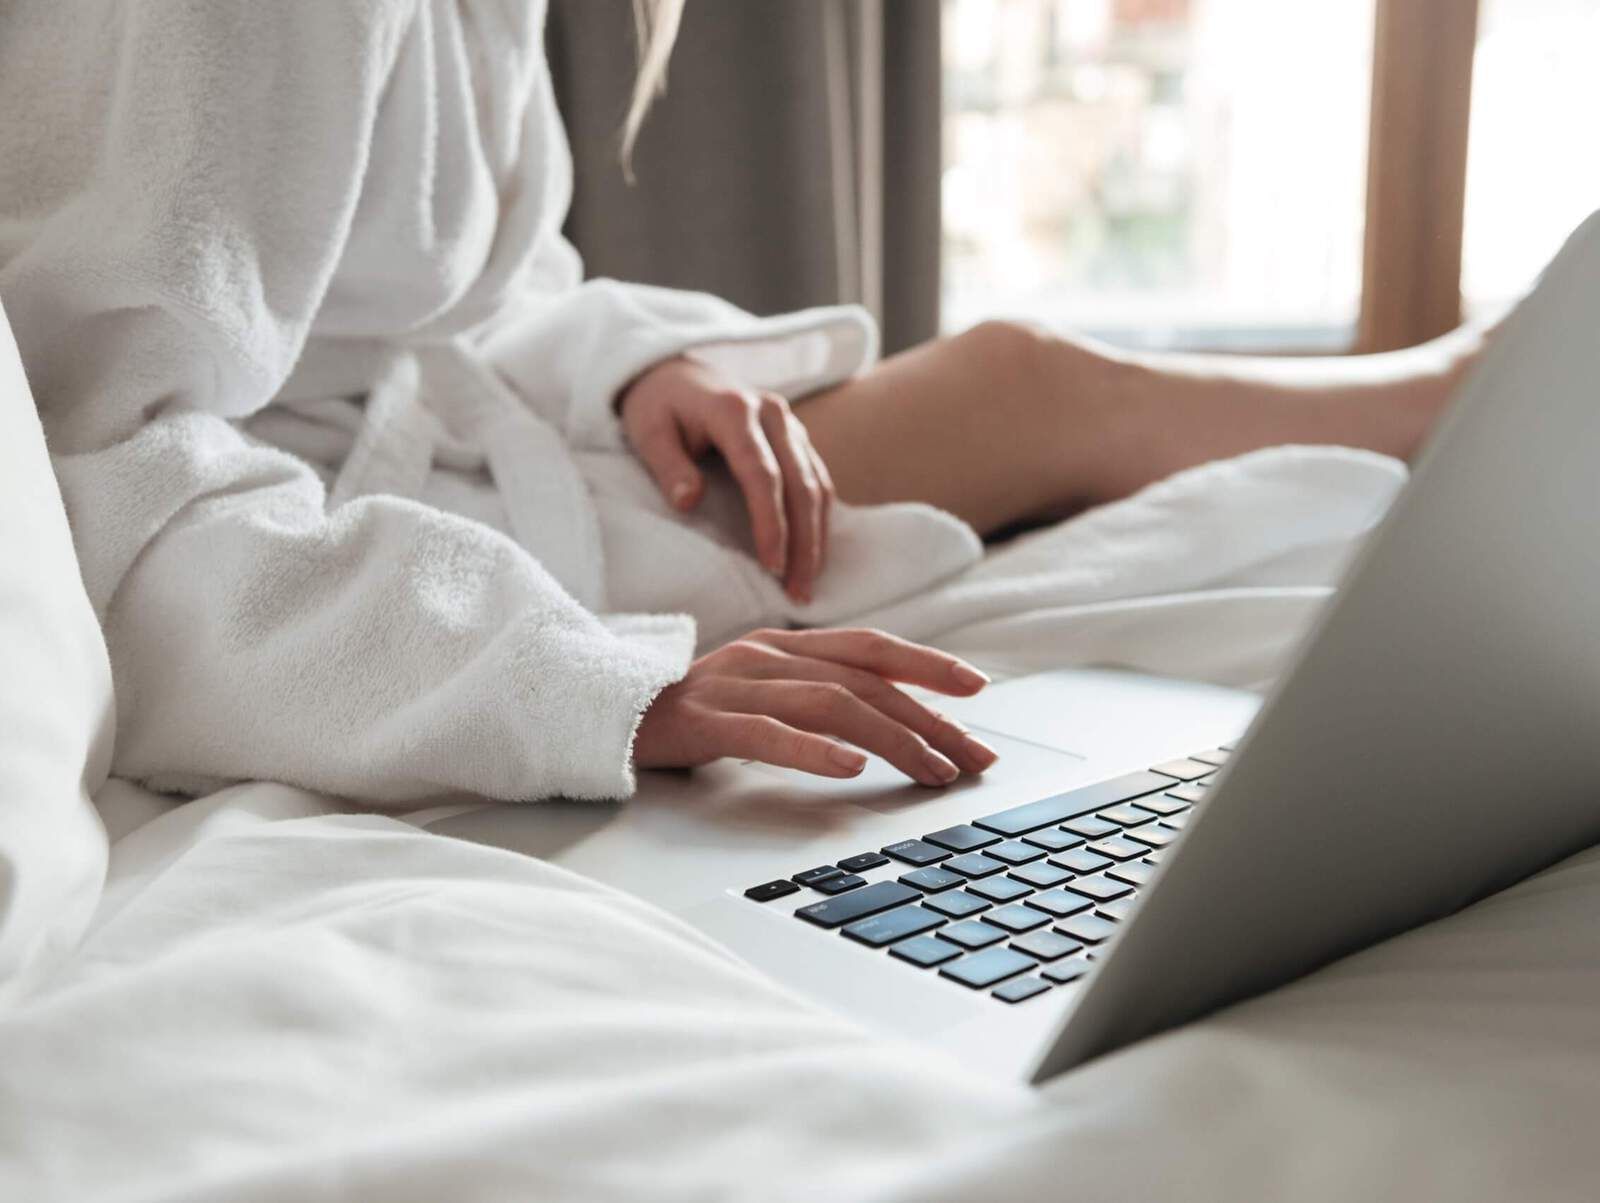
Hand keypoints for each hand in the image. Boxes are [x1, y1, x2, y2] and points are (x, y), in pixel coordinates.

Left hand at [619, 356, 833, 602]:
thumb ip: (668, 466)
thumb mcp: (648, 432)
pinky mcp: (796, 437)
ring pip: (818, 485)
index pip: (763, 475)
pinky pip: (818, 480)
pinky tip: (813, 554)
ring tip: (807, 584)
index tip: (771, 568)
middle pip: (802, 484)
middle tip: (799, 592)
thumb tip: (689, 502)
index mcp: (734, 410)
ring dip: (817, 537)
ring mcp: (790, 424)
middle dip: (804, 543)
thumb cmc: (657, 406)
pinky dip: (819, 520)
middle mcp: (772, 413)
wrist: (674, 372)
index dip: (771, 524)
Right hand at [633, 628, 999, 785]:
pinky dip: (814, 752)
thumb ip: (813, 694)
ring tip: (933, 771)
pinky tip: (850, 771)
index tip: (979, 690)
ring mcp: (736, 685)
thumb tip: (887, 722)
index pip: (872, 647)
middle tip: (976, 758)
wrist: (601, 709)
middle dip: (931, 719)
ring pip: (831, 705)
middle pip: (866, 680)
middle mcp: (768, 655)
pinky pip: (767, 734)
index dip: (928, 665)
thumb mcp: (759, 692)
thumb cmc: (690, 710)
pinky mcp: (705, 721)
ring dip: (893, 739)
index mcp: (785, 645)